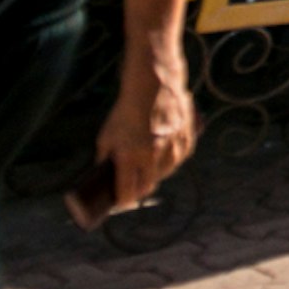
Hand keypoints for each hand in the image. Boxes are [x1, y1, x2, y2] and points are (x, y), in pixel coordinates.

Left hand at [88, 65, 196, 218]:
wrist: (152, 86)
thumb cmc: (125, 111)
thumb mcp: (106, 135)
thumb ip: (106, 158)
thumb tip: (103, 175)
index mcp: (129, 155)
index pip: (127, 192)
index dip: (123, 201)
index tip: (120, 202)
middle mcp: (152, 154)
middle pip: (148, 186)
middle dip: (139, 191)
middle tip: (133, 190)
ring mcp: (171, 146)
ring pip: (165, 173)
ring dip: (156, 176)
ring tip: (148, 172)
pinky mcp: (186, 138)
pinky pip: (180, 159)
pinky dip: (172, 162)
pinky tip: (165, 159)